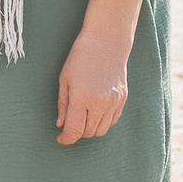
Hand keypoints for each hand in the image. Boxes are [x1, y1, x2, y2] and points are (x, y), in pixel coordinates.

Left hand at [55, 29, 130, 144]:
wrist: (106, 42)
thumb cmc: (80, 58)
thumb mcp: (65, 79)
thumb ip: (63, 105)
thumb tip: (61, 125)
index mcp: (82, 98)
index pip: (74, 130)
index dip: (66, 138)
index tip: (60, 138)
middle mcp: (100, 103)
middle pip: (88, 132)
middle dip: (77, 133)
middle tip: (69, 125)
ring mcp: (113, 102)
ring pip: (102, 131)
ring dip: (90, 129)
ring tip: (82, 118)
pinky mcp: (122, 100)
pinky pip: (112, 121)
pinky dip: (102, 122)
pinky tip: (95, 113)